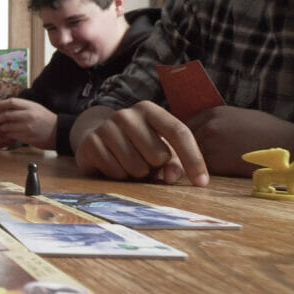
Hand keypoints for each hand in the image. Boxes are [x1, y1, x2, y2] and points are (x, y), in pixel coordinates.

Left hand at [0, 98, 57, 149]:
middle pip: (6, 115)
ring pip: (7, 127)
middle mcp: (28, 115)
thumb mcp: (36, 108)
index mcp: (30, 106)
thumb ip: (23, 107)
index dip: (0, 104)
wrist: (59, 132)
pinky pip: (12, 136)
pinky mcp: (27, 137)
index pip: (11, 102)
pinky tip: (8, 134)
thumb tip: (6, 108)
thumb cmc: (46, 119)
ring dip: (2, 128)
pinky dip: (7, 135)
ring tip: (1, 128)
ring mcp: (27, 127)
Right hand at [71, 102, 208, 185]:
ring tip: (128, 163)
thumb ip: (173, 162)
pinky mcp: (90, 143)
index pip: (179, 132)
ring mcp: (106, 127)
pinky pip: (116, 172)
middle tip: (144, 161)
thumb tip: (173, 176)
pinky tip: (113, 165)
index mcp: (149, 110)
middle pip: (158, 155)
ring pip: (137, 167)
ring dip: (136, 173)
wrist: (94, 137)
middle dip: (155, 166)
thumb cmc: (134, 144)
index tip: (202, 183)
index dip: (193, 159)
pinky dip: (118, 176)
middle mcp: (126, 114)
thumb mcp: (157, 148)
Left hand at [187, 106, 293, 176]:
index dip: (188, 136)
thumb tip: (206, 130)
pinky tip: (209, 175)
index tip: (187, 145)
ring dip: (192, 161)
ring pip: (190, 154)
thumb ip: (220, 122)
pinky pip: (201, 168)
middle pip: (184, 140)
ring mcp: (211, 143)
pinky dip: (202, 172)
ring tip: (197, 168)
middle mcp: (210, 126)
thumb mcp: (241, 117)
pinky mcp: (216, 162)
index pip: (188, 123)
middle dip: (187, 149)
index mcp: (215, 113)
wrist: (290, 146)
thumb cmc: (270, 132)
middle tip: (188, 159)